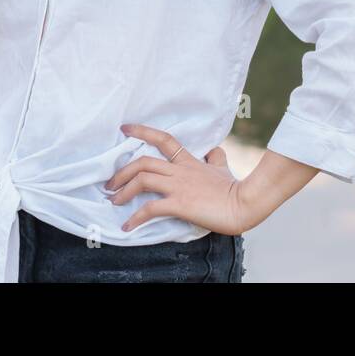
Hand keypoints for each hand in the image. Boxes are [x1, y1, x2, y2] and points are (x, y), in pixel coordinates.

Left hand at [104, 123, 258, 235]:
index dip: (142, 131)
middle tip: (110, 183)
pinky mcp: (180, 203)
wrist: (244, 203)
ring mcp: (179, 186)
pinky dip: (135, 218)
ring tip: (114, 201)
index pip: (163, 139)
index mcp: (188, 162)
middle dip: (122, 172)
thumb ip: (216, 158)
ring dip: (123, 191)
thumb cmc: (234, 188)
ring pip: (142, 179)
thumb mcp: (224, 167)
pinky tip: (127, 226)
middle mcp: (179, 171)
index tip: (125, 129)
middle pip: (143, 162)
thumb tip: (214, 151)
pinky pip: (151, 208)